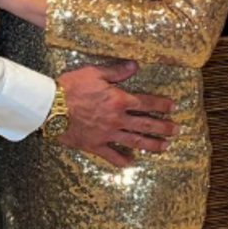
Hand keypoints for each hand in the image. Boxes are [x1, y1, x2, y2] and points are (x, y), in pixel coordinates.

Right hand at [58, 62, 176, 167]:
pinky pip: (112, 156)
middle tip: (177, 130)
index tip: (173, 107)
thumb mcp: (94, 73)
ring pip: (135, 141)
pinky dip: (122, 160)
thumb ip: (116, 71)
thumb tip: (135, 65)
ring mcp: (107, 134)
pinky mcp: (95, 145)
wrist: (50, 106)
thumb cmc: (71, 87)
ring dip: (152, 144)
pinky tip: (131, 163)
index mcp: (119, 100)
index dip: (161, 104)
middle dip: (164, 127)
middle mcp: (117, 119)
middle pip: (146, 124)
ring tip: (165, 147)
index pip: (146, 102)